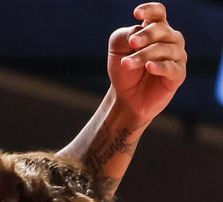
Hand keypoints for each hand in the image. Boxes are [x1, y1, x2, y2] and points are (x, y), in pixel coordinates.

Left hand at [108, 2, 186, 126]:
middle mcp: (170, 40)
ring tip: (127, 63)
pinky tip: (148, 67)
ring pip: (165, 49)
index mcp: (156, 30)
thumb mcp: (117, 48)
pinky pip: (172, 68)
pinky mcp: (178, 75)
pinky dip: (160, 66)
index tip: (136, 13)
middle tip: (132, 43)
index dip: (150, 10)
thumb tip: (139, 29)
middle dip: (146, 35)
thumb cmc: (124, 69)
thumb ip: (126, 35)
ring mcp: (176, 56)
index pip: (158, 13)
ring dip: (144, 55)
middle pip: (162, 30)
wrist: (125, 98)